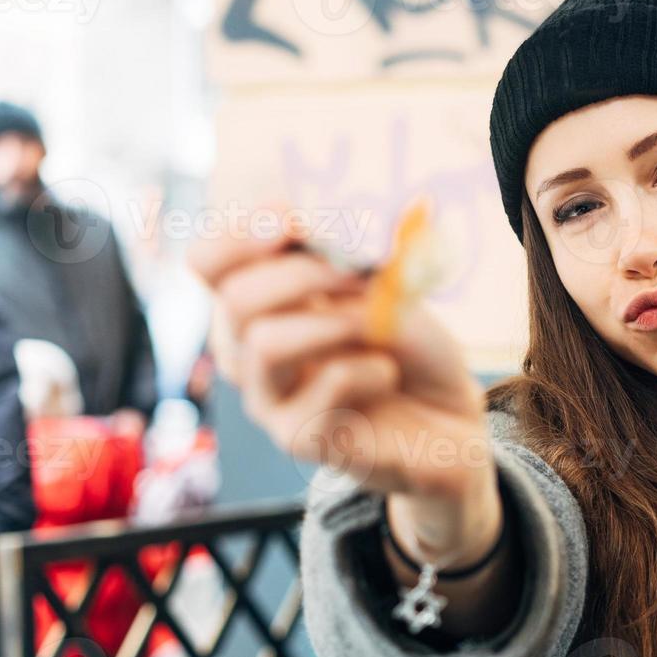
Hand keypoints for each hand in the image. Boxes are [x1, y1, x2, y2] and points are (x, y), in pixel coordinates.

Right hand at [185, 205, 499, 568]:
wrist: (448, 419)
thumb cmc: (409, 347)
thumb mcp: (384, 288)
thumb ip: (346, 260)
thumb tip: (314, 228)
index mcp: (259, 303)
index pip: (208, 262)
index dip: (238, 234)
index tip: (290, 218)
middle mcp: (248, 350)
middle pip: (234, 299)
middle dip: (302, 275)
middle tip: (359, 275)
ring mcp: (268, 398)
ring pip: (263, 345)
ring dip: (331, 322)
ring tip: (375, 324)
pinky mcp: (299, 438)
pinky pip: (322, 387)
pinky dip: (367, 369)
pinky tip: (387, 373)